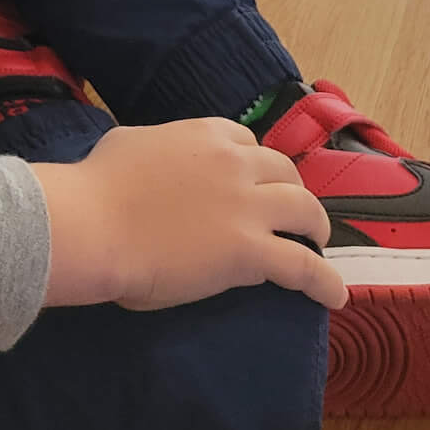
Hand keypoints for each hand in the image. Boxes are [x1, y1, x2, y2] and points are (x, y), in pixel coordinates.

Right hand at [33, 117, 346, 311]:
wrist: (94, 224)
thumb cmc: (98, 185)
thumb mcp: (132, 142)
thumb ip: (161, 148)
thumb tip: (159, 158)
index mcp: (206, 133)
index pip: (249, 143)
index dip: (255, 167)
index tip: (252, 184)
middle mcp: (235, 162)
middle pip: (284, 172)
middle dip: (290, 192)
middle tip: (288, 216)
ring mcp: (247, 206)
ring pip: (305, 210)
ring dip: (314, 227)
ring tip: (316, 245)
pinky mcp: (250, 250)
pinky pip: (304, 265)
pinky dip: (325, 281)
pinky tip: (334, 296)